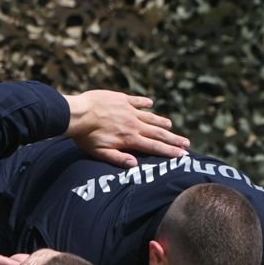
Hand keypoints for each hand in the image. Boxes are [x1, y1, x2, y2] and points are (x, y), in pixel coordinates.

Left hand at [62, 90, 187, 166]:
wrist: (77, 113)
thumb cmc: (86, 136)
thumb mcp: (100, 153)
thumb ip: (118, 159)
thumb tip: (135, 165)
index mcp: (130, 139)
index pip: (154, 147)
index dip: (169, 152)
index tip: (182, 155)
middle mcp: (133, 124)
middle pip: (157, 133)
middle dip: (173, 139)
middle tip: (186, 143)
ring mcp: (128, 110)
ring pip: (150, 117)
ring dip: (161, 122)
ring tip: (171, 126)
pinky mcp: (121, 99)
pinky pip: (137, 100)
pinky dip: (144, 102)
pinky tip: (150, 103)